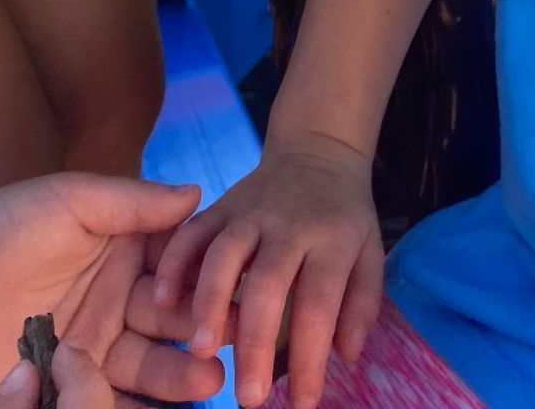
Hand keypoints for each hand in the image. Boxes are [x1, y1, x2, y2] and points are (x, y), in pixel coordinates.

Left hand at [0, 172, 224, 403]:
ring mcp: (94, 348)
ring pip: (146, 365)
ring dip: (178, 375)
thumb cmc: (4, 226)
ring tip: (206, 380)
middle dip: (202, 332)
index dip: (208, 277)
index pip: (178, 267)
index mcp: (126, 254)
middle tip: (230, 343)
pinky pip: (106, 402)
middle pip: (171, 320)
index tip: (243, 286)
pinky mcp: (66, 386)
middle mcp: (119, 302)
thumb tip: (198, 193)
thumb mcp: (72, 201)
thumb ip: (133, 202)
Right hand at [153, 132, 383, 408]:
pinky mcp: (221, 203)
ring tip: (200, 350)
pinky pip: (193, 231)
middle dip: (255, 342)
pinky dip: (175, 261)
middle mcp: (289, 224)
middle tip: (248, 398)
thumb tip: (347, 354)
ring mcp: (251, 210)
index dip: (310, 356)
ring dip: (209, 302)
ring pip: (224, 253)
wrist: (319, 151)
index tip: (303, 403)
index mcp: (332, 239)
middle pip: (268, 283)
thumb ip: (361, 302)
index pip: (320, 302)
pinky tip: (163, 299)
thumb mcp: (371, 252)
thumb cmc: (344, 217)